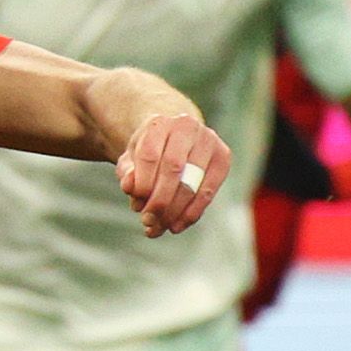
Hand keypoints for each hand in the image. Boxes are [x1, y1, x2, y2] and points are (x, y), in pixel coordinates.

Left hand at [116, 112, 230, 238]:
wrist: (175, 138)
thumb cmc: (150, 154)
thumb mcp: (131, 160)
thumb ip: (127, 172)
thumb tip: (129, 187)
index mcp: (159, 124)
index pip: (149, 155)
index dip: (143, 184)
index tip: (136, 205)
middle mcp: (186, 126)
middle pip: (173, 168)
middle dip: (160, 201)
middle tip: (149, 221)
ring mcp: (208, 139)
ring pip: (192, 182)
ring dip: (175, 211)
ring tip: (161, 227)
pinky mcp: (223, 156)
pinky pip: (208, 190)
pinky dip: (192, 212)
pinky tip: (177, 225)